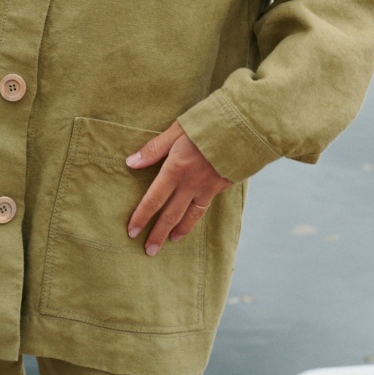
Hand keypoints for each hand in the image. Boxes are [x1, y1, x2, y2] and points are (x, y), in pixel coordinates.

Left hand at [126, 120, 231, 255]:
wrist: (243, 128)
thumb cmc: (207, 123)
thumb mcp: (176, 130)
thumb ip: (154, 149)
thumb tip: (130, 162)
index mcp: (175, 168)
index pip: (154, 199)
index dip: (142, 216)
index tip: (131, 231)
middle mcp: (190, 183)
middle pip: (170, 214)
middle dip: (157, 233)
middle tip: (148, 251)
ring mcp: (206, 187)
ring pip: (189, 216)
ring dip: (176, 231)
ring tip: (168, 242)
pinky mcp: (219, 187)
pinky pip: (203, 208)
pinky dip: (194, 220)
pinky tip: (189, 224)